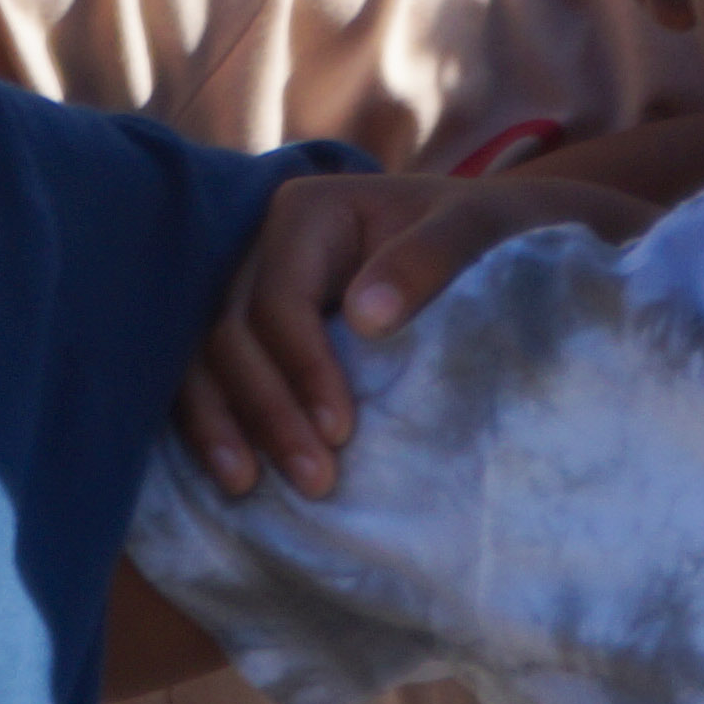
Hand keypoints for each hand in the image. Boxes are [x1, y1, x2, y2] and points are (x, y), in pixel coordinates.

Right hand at [175, 172, 650, 500]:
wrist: (499, 243)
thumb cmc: (492, 233)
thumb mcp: (476, 230)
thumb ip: (428, 260)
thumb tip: (366, 316)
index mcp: (306, 214)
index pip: (279, 299)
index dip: (301, 368)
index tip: (342, 432)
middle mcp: (261, 250)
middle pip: (230, 334)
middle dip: (264, 411)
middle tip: (314, 481)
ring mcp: (249, 294)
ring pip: (204, 360)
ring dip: (219, 427)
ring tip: (244, 489)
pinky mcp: (253, 336)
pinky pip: (210, 380)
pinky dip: (213, 425)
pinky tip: (232, 475)